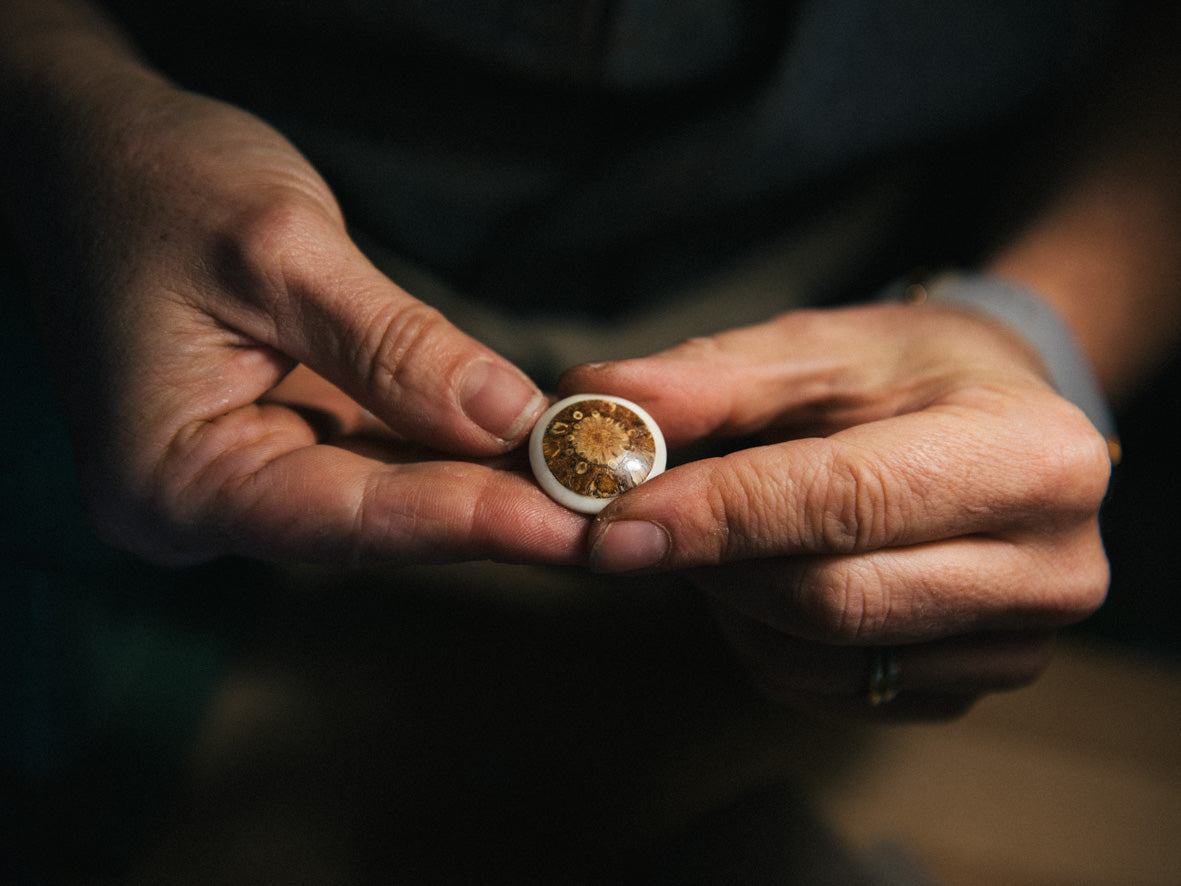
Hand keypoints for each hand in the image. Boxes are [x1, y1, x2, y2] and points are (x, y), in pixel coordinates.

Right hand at [17, 78, 586, 565]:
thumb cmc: (156, 183)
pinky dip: (454, 448)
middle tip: (608, 511)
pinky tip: (534, 447)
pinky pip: (379, 456)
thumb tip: (508, 419)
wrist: (96, 151)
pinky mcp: (279, 443)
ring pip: (387, 494)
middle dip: (494, 510)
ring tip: (593, 482)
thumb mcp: (280, 251)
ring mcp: (244, 477)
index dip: (469, 520)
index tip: (572, 524)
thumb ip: (393, 347)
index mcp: (171, 478)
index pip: (346, 517)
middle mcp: (203, 503)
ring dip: (487, 483)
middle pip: (375, 519)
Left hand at [560, 304, 1111, 716]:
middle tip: (643, 519)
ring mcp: (1015, 646)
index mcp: (1030, 459)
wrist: (998, 424)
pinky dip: (763, 637)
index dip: (721, 515)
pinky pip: (826, 690)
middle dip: (713, 561)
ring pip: (816, 660)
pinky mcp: (965, 688)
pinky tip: (764, 574)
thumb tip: (598, 399)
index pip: (847, 504)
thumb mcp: (823, 348)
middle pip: (829, 600)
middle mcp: (1048, 570)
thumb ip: (712, 379)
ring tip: (719, 532)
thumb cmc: (914, 373)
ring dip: (729, 601)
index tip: (616, 520)